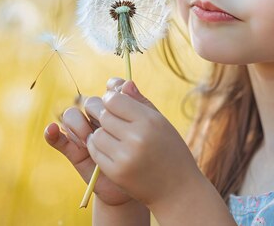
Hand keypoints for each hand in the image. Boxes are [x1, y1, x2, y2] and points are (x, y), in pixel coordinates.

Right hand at [44, 77, 143, 205]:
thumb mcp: (144, 130)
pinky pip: (57, 138)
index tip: (118, 95)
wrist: (139, 184)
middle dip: (96, 110)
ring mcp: (84, 132)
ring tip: (87, 138)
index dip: (112, 90)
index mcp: (117, 110)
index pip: (110, 91)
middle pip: (90, 102)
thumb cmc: (145, 156)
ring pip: (72, 115)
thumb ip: (138, 106)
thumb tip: (127, 83)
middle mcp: (99, 118)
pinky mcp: (73, 150)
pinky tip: (52, 131)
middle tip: (106, 124)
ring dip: (78, 123)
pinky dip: (52, 133)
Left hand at [86, 79, 201, 208]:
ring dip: (101, 132)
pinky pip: (96, 151)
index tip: (116, 105)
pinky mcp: (116, 172)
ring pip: (97, 133)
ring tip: (113, 135)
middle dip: (103, 115)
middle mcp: (136, 137)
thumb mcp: (161, 122)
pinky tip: (110, 148)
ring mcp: (125, 156)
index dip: (112, 100)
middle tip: (111, 119)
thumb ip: (140, 101)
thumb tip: (122, 82)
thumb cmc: (171, 150)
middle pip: (103, 115)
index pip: (114, 99)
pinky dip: (98, 147)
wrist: (177, 189)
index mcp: (149, 121)